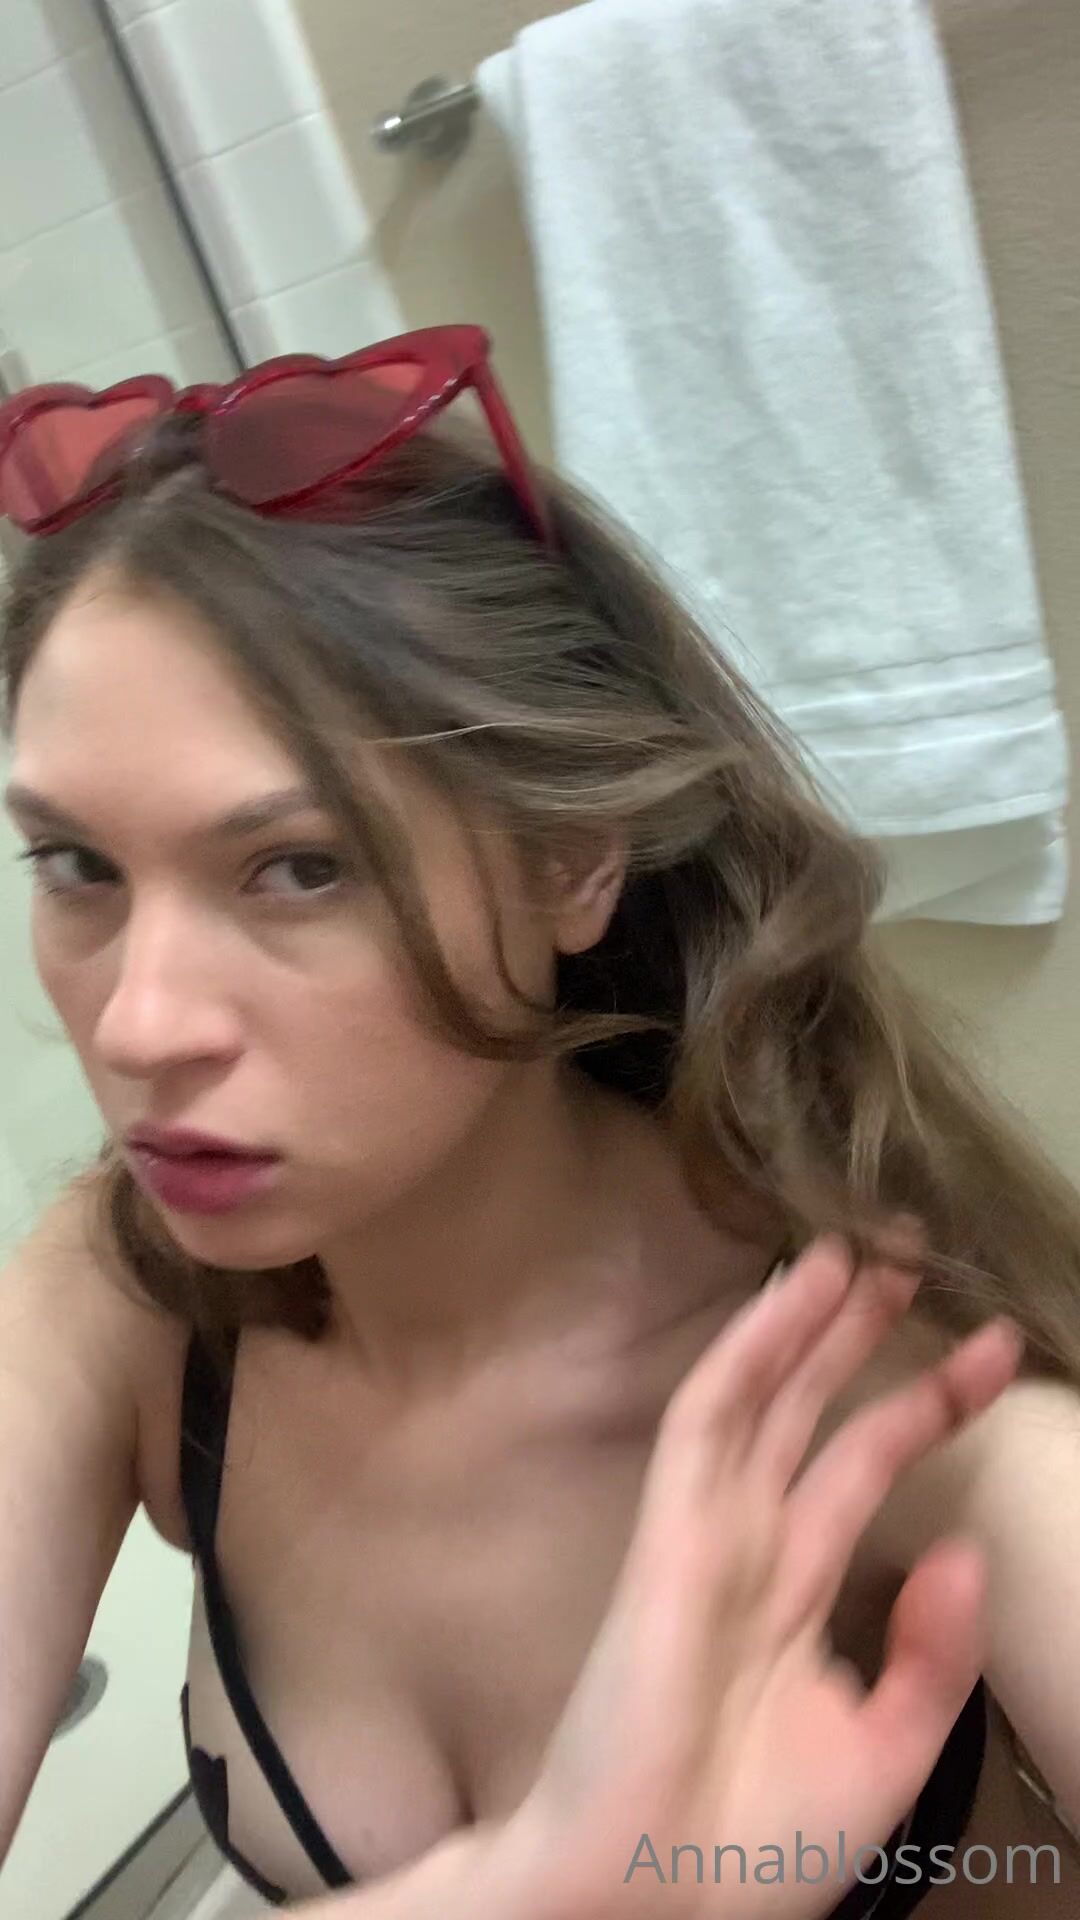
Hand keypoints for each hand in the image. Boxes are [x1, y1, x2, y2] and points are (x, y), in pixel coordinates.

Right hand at [503, 1235, 1021, 1919]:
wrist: (656, 1904)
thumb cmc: (759, 1848)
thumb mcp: (887, 1752)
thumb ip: (932, 1653)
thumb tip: (960, 1547)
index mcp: (798, 1591)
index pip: (868, 1466)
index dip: (929, 1402)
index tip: (997, 1347)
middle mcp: (755, 1545)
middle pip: (814, 1413)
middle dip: (863, 1335)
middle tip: (911, 1253)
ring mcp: (709, 1532)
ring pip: (759, 1398)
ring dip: (804, 1320)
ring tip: (856, 1247)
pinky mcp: (670, 1537)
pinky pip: (707, 1428)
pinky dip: (747, 1357)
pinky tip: (788, 1298)